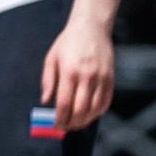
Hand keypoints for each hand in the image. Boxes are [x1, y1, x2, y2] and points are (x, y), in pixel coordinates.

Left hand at [42, 12, 117, 131]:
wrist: (91, 27)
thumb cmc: (67, 42)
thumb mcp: (51, 58)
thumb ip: (48, 81)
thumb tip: (45, 101)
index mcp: (69, 72)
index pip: (64, 103)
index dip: (60, 118)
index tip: (56, 126)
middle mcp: (86, 76)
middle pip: (80, 109)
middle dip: (72, 122)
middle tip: (65, 128)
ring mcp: (101, 77)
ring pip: (95, 108)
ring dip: (86, 120)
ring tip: (76, 124)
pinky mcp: (111, 78)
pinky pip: (106, 100)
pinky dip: (99, 111)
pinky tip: (90, 115)